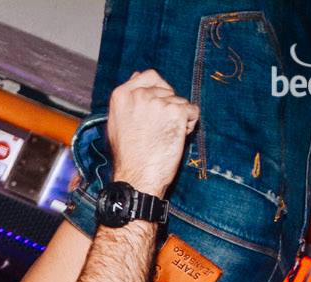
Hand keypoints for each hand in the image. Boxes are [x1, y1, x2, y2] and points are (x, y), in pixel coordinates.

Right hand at [106, 70, 198, 198]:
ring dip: (179, 118)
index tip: (158, 108)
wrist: (137, 177)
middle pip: (167, 90)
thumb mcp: (117, 123)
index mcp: (121, 95)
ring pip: (180, 101)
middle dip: (168, 107)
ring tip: (165, 137)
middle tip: (159, 130)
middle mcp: (140, 94)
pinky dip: (189, 124)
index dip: (158, 90)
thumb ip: (128, 99)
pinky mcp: (176, 112)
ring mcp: (158, 102)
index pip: (149, 76)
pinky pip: (193, 111)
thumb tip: (137, 74)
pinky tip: (176, 138)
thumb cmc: (127, 156)